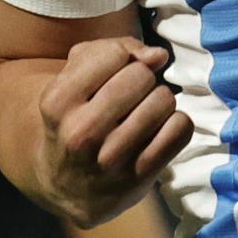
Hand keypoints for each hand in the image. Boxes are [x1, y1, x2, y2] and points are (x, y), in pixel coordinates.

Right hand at [36, 35, 191, 226]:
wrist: (68, 187)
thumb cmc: (76, 118)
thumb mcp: (74, 78)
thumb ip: (112, 50)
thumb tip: (158, 56)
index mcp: (57, 101)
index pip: (114, 54)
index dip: (121, 58)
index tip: (113, 74)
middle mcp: (81, 131)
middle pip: (141, 75)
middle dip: (142, 79)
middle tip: (130, 96)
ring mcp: (110, 158)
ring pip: (164, 99)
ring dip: (160, 101)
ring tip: (143, 113)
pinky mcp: (139, 177)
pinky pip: (180, 128)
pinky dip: (175, 123)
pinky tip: (158, 131)